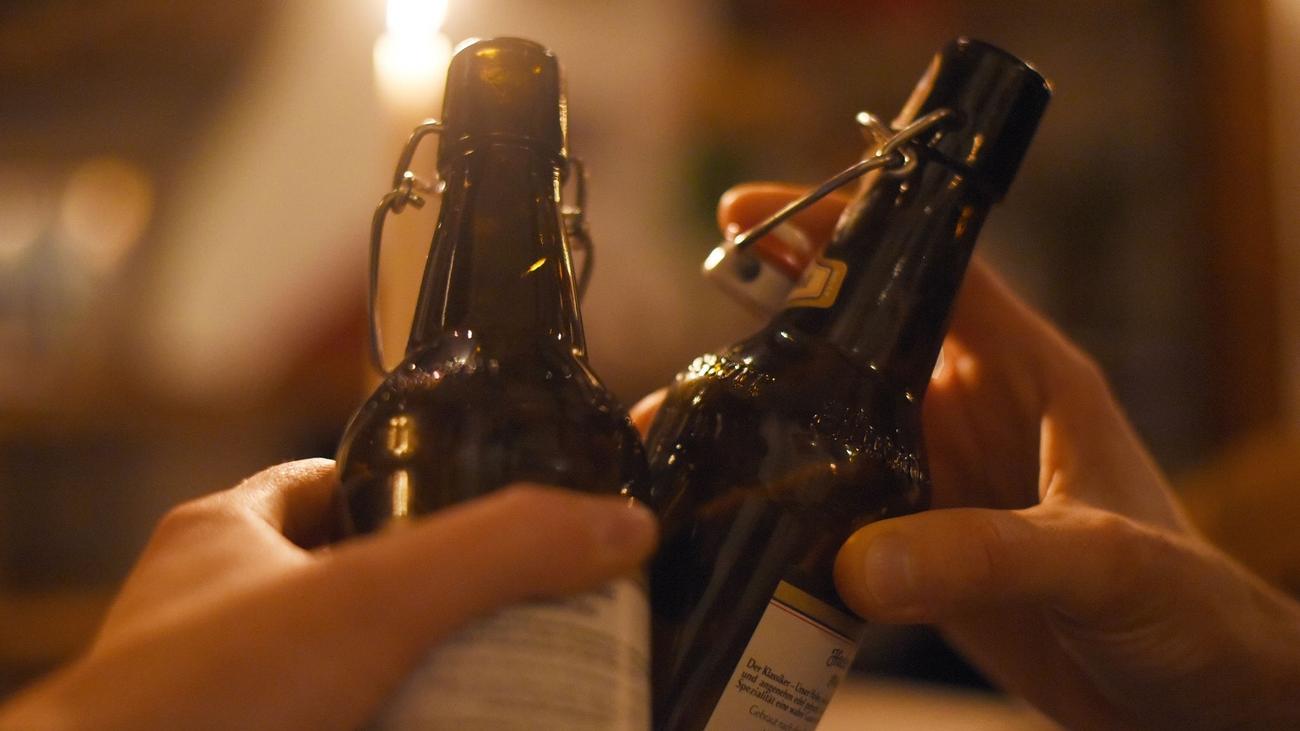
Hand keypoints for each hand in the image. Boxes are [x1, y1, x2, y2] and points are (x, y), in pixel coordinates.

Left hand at [0, 460, 656, 729]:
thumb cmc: (200, 701)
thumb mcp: (373, 598)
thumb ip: (500, 550)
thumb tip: (624, 525)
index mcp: (229, 538)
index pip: (337, 481)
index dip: (418, 484)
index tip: (493, 507)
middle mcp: (220, 616)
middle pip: (360, 586)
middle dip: (444, 603)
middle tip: (531, 618)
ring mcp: (230, 697)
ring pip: (355, 673)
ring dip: (428, 680)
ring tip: (518, 688)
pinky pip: (344, 721)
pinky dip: (399, 722)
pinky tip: (457, 728)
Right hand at [636, 183, 1299, 729]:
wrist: (1193, 703)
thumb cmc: (1189, 610)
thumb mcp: (1100, 561)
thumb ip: (985, 552)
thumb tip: (856, 563)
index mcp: (1027, 375)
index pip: (931, 269)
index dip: (848, 228)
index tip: (753, 211)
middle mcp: (972, 414)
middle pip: (858, 342)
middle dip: (773, 325)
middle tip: (689, 329)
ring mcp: (940, 480)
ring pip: (832, 427)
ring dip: (763, 424)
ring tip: (679, 428)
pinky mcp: (919, 545)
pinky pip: (835, 509)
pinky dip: (780, 507)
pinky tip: (725, 514)